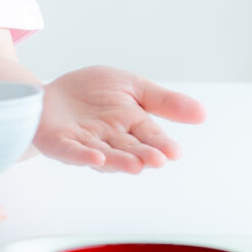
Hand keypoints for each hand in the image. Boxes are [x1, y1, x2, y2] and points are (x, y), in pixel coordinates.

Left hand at [34, 67, 205, 172]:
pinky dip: (84, 156)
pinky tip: (96, 157)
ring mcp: (85, 144)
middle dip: (144, 155)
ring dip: (120, 161)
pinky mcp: (60, 144)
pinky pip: (72, 152)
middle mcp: (110, 140)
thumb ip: (163, 100)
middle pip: (130, 149)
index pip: (150, 136)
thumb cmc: (91, 93)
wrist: (48, 93)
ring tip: (136, 165)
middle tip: (157, 160)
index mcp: (130, 126)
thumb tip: (202, 114)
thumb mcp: (132, 86)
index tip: (174, 152)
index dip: (161, 145)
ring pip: (105, 155)